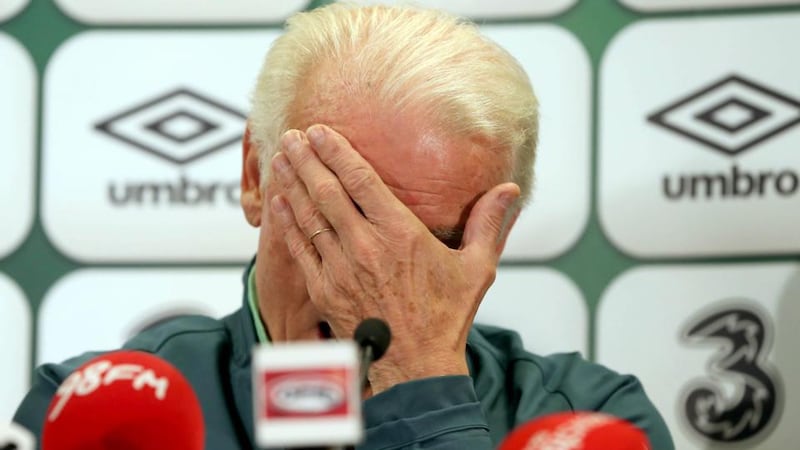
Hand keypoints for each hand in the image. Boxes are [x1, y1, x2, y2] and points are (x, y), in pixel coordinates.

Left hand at [269, 124, 519, 393]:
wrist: (416, 367)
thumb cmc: (444, 318)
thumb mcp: (476, 268)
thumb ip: (489, 224)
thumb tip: (510, 190)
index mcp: (401, 234)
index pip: (361, 180)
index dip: (337, 152)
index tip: (320, 132)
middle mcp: (366, 246)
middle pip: (328, 192)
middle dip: (307, 160)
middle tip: (291, 136)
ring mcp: (341, 268)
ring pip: (309, 216)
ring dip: (293, 184)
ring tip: (281, 159)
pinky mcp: (325, 290)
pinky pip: (301, 249)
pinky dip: (287, 223)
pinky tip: (279, 202)